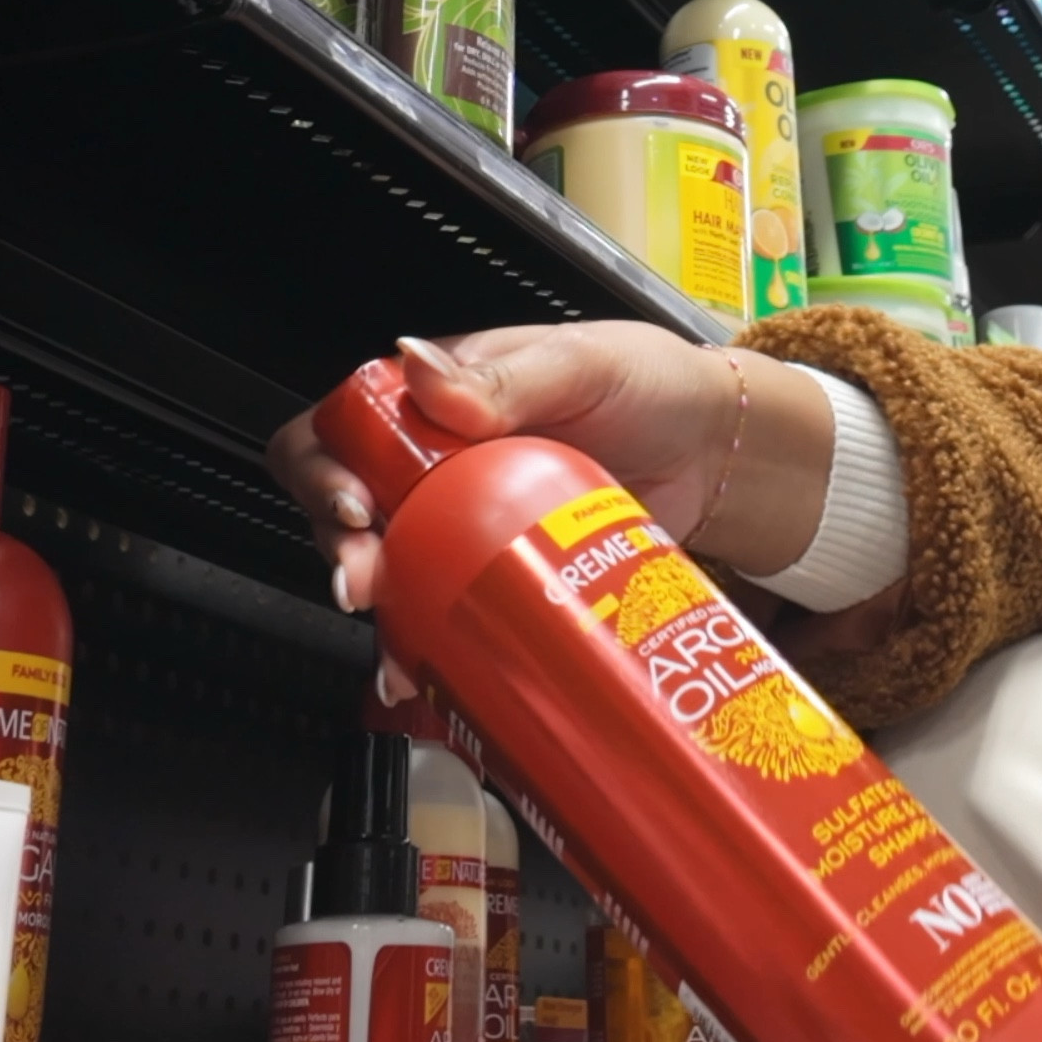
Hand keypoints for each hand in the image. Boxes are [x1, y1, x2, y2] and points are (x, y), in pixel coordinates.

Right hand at [268, 321, 836, 628]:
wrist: (716, 454)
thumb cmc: (648, 386)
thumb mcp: (580, 366)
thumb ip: (504, 376)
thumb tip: (421, 368)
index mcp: (437, 399)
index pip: (344, 425)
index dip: (325, 467)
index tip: (357, 505)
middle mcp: (436, 464)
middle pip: (348, 508)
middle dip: (344, 549)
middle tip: (366, 579)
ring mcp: (465, 526)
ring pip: (390, 572)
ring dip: (382, 613)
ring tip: (400, 645)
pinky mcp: (498, 578)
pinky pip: (446, 615)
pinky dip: (430, 649)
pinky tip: (430, 675)